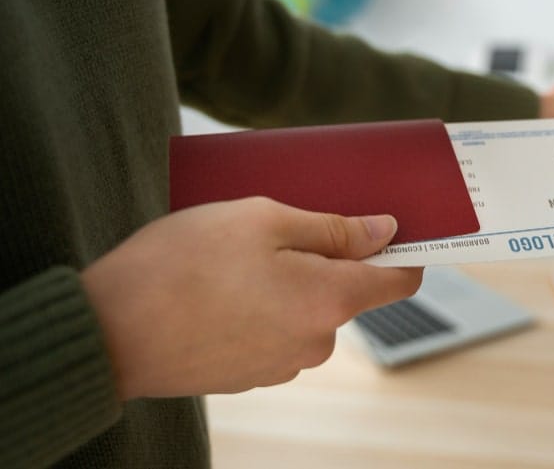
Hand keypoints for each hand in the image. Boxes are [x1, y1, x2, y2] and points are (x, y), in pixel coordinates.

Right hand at [81, 198, 421, 400]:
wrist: (108, 333)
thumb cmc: (182, 265)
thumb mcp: (262, 220)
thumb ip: (333, 229)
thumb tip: (385, 231)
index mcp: (330, 299)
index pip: (400, 279)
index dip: (405, 249)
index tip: (393, 225)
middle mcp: (316, 341)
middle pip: (347, 289)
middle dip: (327, 255)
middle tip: (282, 223)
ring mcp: (282, 364)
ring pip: (307, 308)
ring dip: (289, 280)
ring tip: (239, 255)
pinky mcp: (250, 373)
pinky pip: (275, 329)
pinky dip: (262, 305)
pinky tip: (222, 286)